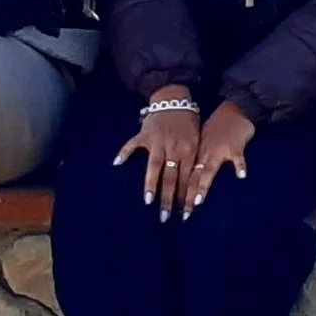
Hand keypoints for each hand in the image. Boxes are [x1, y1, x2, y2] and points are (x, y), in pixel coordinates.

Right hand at [113, 89, 199, 220]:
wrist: (176, 98)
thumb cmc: (189, 121)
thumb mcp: (198, 139)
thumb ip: (194, 159)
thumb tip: (196, 181)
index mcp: (189, 151)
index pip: (188, 178)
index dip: (186, 196)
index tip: (184, 214)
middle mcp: (174, 148)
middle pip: (172, 177)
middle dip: (168, 198)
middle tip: (165, 217)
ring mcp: (158, 141)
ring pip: (155, 166)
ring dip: (151, 184)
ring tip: (148, 201)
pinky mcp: (145, 134)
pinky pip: (133, 144)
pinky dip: (124, 153)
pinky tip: (117, 164)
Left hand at [185, 101, 257, 216]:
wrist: (234, 109)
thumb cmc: (216, 125)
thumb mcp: (197, 137)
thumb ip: (189, 154)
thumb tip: (176, 171)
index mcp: (192, 151)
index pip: (180, 174)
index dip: (174, 191)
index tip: (167, 207)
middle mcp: (203, 152)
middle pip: (192, 177)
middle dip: (187, 197)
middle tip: (183, 215)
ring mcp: (219, 150)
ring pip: (209, 171)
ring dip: (203, 186)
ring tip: (198, 202)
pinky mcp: (235, 147)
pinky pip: (238, 159)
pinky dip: (240, 166)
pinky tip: (241, 176)